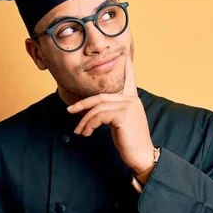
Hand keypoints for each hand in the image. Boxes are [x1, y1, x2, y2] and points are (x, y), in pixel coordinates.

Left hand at [68, 53, 154, 173]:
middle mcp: (132, 100)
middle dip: (83, 103)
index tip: (125, 56)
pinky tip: (87, 133)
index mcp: (132, 100)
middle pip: (101, 96)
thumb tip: (93, 111)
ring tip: (79, 132)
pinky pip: (99, 116)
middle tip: (69, 110)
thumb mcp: (120, 123)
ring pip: (97, 108)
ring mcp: (128, 106)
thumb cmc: (130, 142)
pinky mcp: (123, 115)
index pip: (130, 80)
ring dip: (84, 121)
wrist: (142, 156)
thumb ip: (112, 112)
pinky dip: (89, 125)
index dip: (127, 68)